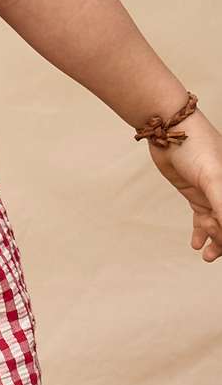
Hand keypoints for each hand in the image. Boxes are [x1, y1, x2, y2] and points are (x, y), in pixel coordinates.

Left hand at [146, 110, 221, 262]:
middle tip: (211, 252)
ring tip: (205, 255)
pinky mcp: (196, 192)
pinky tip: (196, 244)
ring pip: (218, 222)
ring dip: (214, 240)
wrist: (168, 129)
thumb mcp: (212, 177)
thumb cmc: (195, 146)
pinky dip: (201, 232)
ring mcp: (212, 191)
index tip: (220, 244)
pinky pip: (202, 217)